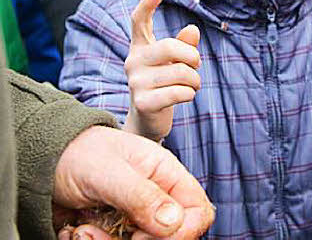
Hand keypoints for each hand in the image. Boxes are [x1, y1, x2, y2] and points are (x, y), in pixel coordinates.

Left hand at [52, 125, 213, 238]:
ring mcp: (133, 216)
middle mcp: (155, 197)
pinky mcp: (112, 229)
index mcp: (166, 175)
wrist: (42, 160)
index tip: (143, 237)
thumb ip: (142, 195)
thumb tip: (174, 223)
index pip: (197, 210)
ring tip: (82, 230)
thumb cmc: (78, 154)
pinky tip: (76, 229)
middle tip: (104, 234)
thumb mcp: (109, 171)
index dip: (182, 230)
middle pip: (169, 235)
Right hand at [124, 0, 201, 141]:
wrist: (148, 121)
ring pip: (181, 72)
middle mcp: (132, 62)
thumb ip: (183, 45)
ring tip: (191, 86)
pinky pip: (180, 92)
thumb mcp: (174, 63)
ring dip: (195, 80)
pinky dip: (190, 93)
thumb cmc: (164, 85)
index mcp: (140, 48)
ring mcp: (135, 83)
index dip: (147, 5)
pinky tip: (185, 96)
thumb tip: (192, 30)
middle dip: (192, 57)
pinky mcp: (143, 102)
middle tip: (196, 66)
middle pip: (171, 46)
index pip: (138, 22)